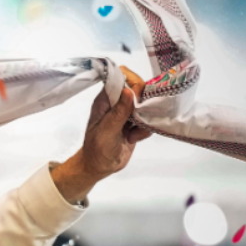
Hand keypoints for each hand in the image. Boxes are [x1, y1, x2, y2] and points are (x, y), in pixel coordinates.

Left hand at [52, 66, 152, 202]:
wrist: (100, 167)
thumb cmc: (97, 149)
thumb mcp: (107, 131)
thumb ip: (119, 112)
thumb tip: (129, 90)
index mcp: (105, 100)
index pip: (121, 78)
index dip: (132, 81)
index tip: (138, 94)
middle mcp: (117, 103)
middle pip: (138, 90)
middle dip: (143, 103)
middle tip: (138, 117)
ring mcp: (127, 114)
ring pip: (146, 106)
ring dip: (144, 119)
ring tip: (133, 133)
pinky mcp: (135, 124)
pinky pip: (148, 121)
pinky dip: (144, 130)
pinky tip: (133, 139)